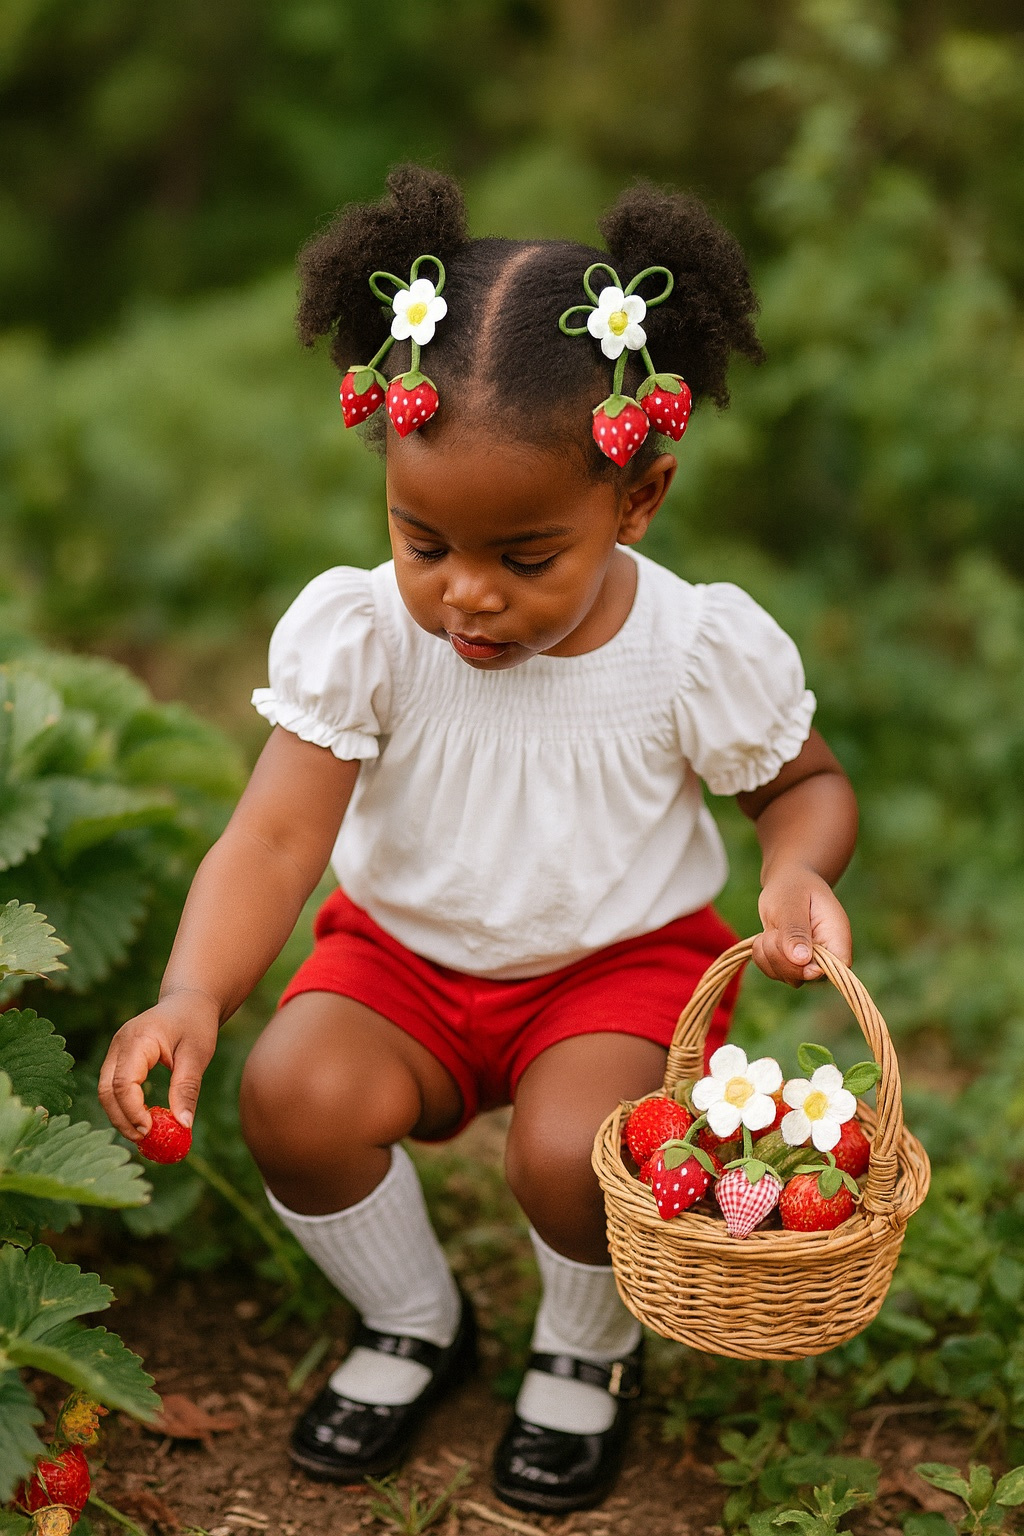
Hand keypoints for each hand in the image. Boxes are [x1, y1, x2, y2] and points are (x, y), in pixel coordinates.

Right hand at [98, 991, 219, 1141]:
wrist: (189, 1000)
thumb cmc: (196, 1023)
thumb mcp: (197, 1054)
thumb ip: (187, 1089)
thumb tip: (183, 1126)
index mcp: (138, 1039)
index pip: (123, 1083)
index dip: (133, 1111)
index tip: (151, 1131)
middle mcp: (119, 1044)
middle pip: (107, 1091)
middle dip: (122, 1120)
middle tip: (145, 1141)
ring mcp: (116, 1051)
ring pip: (106, 1091)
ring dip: (121, 1116)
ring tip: (146, 1135)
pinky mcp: (120, 1058)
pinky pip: (114, 1087)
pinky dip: (125, 1106)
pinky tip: (144, 1120)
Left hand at [752, 866, 851, 986]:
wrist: (788, 885)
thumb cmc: (795, 888)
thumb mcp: (793, 903)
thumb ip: (796, 931)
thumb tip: (802, 961)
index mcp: (837, 941)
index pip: (833, 971)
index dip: (810, 970)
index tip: (792, 954)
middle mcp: (825, 958)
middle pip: (802, 977)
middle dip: (780, 955)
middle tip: (774, 930)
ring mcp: (807, 965)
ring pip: (784, 976)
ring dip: (768, 953)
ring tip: (771, 929)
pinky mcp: (791, 967)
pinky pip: (771, 972)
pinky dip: (762, 955)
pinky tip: (765, 937)